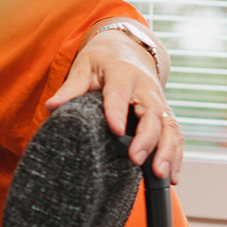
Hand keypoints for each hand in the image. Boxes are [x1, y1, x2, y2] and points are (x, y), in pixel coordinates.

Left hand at [45, 29, 183, 180]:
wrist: (129, 49)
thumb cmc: (103, 60)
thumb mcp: (84, 67)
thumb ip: (70, 88)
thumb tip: (51, 107)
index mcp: (123, 74)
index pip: (119, 93)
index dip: (117, 111)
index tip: (115, 130)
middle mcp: (146, 88)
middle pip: (152, 113)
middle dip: (147, 138)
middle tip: (137, 159)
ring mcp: (159, 101)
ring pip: (169, 126)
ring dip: (167, 151)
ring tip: (160, 174)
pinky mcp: (165, 114)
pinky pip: (175, 134)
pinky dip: (176, 155)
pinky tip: (172, 176)